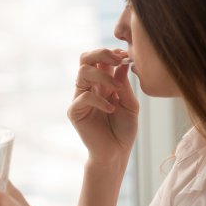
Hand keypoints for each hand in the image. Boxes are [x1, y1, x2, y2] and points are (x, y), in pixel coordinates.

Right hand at [68, 49, 138, 165]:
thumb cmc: (124, 129)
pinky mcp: (75, 111)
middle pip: (85, 58)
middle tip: (117, 60)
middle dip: (101, 53)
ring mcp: (80, 98)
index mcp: (103, 82)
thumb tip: (123, 63)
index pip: (100, 58)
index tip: (126, 56)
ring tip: (117, 89)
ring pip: (82, 72)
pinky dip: (100, 100)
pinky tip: (111, 109)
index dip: (111, 53)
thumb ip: (124, 85)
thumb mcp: (130, 105)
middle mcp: (89, 87)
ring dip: (102, 76)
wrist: (116, 152)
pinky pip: (84, 97)